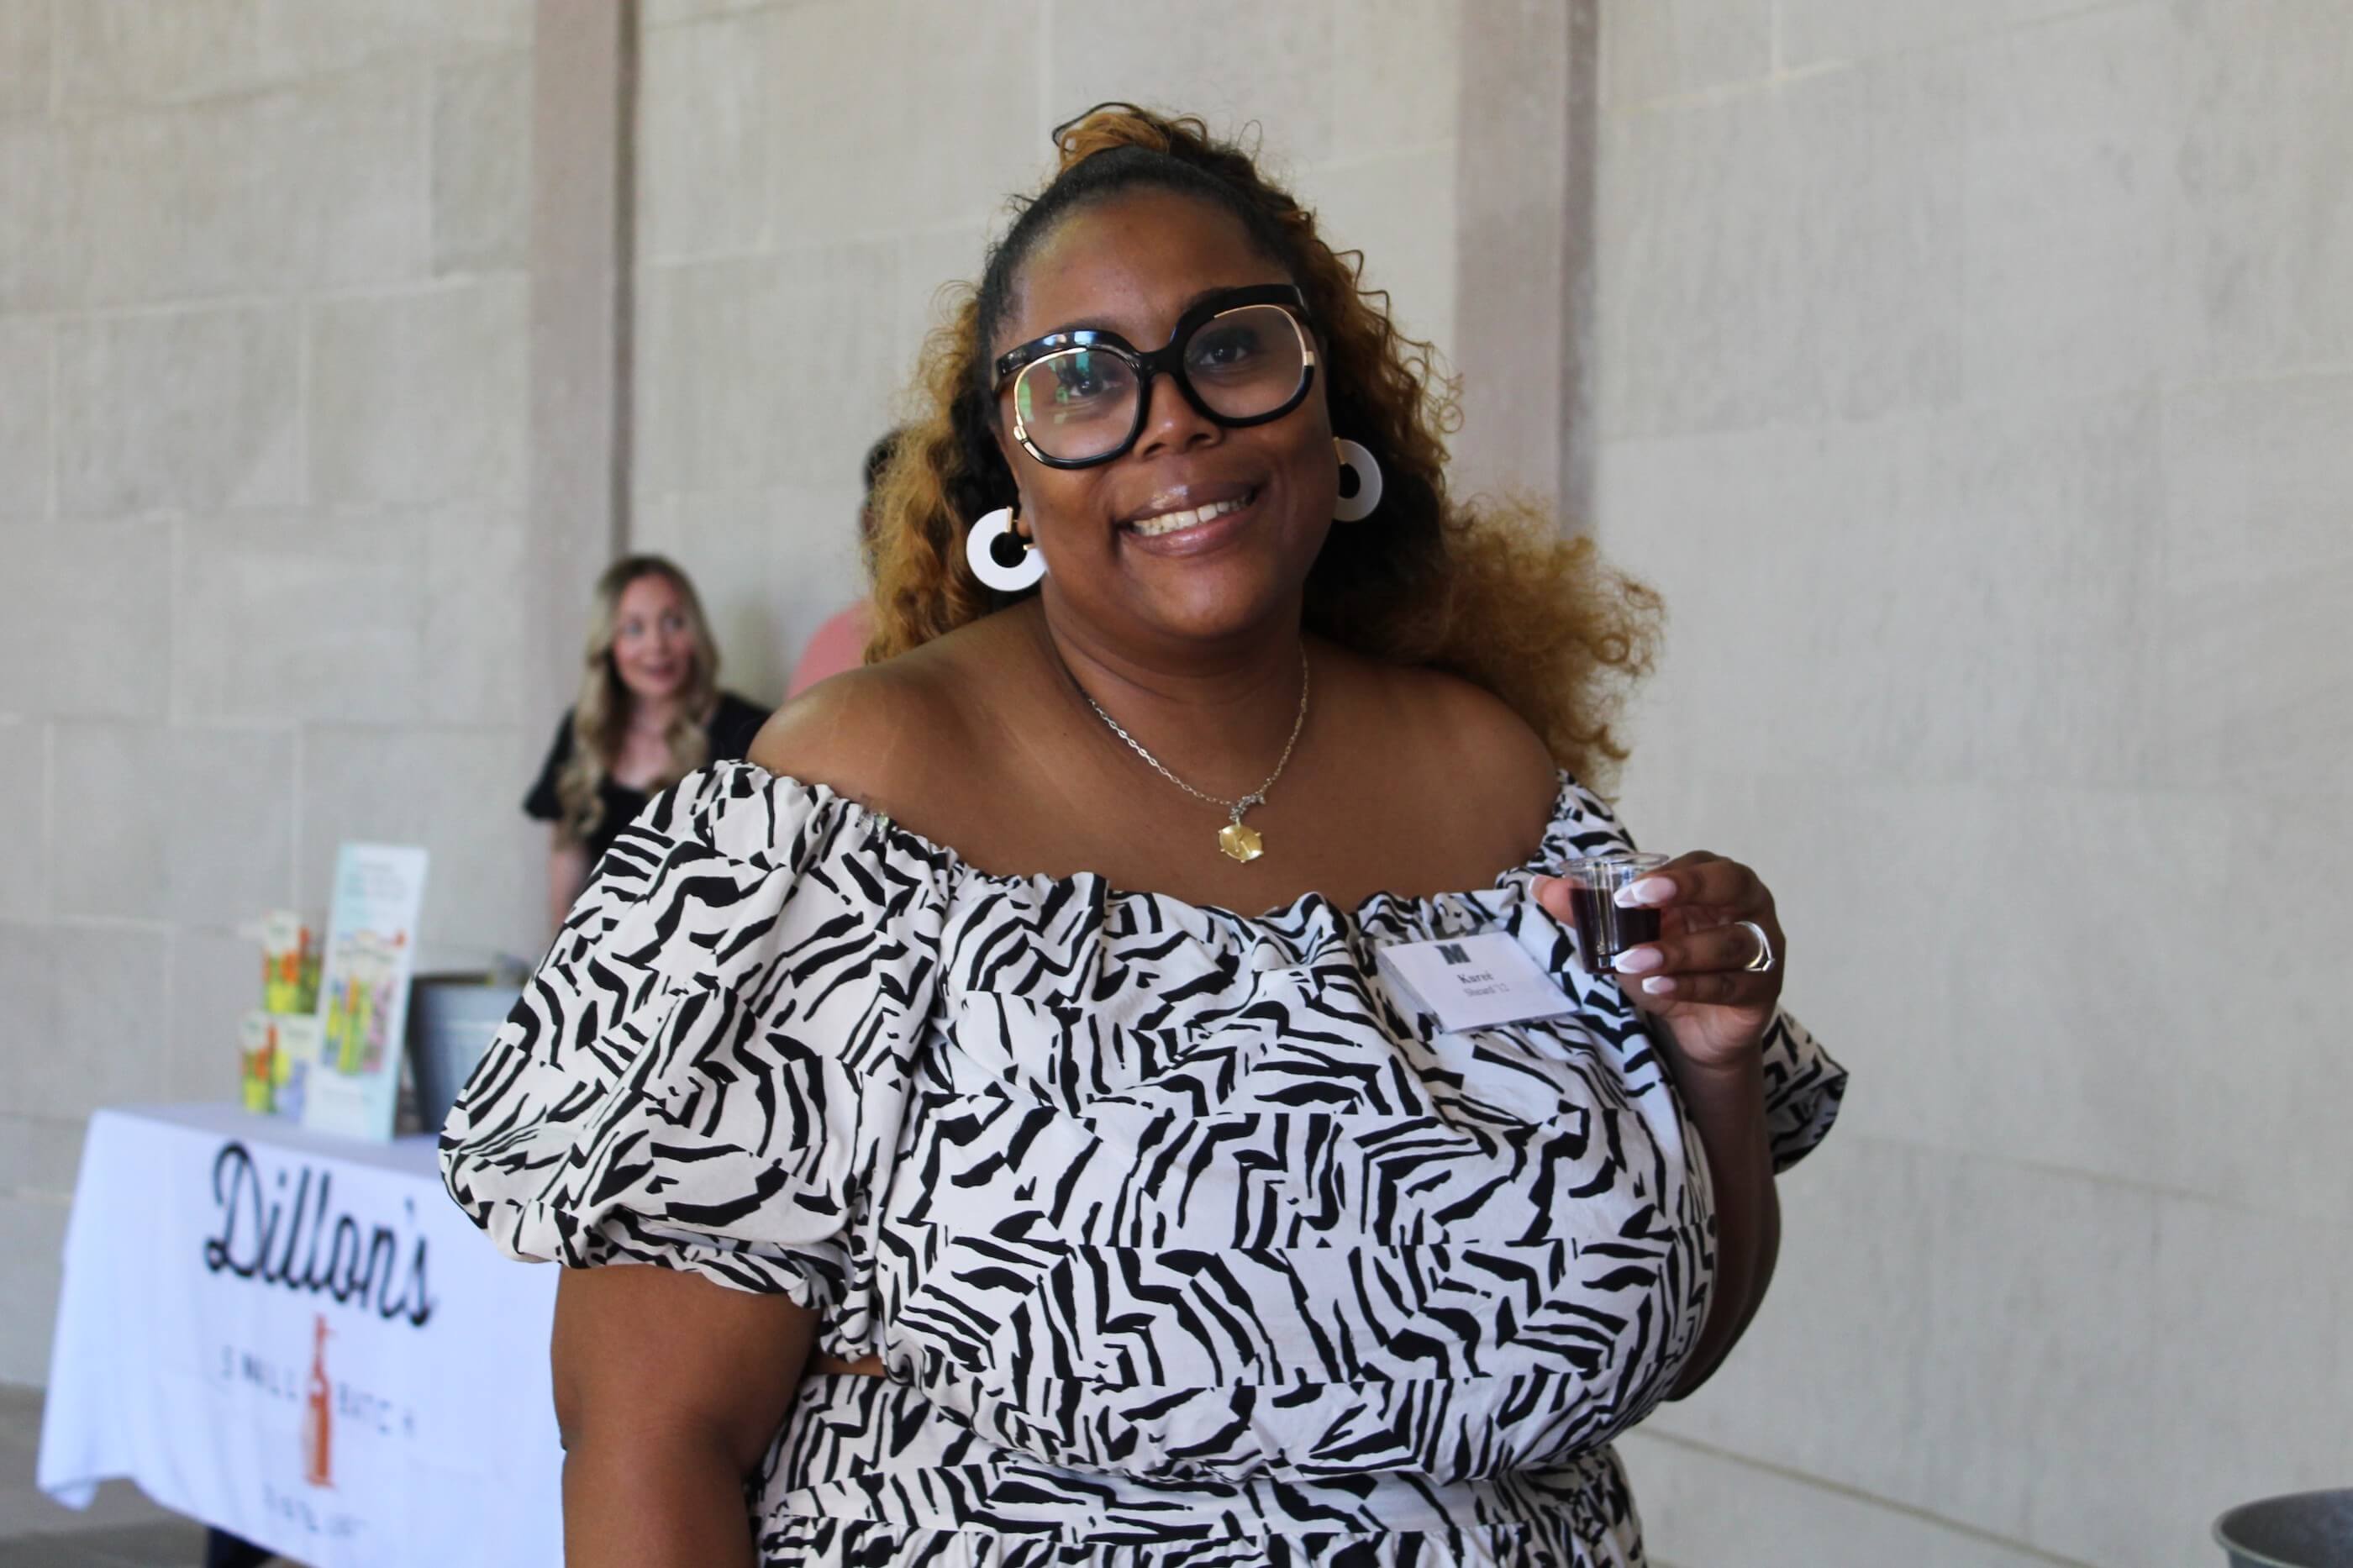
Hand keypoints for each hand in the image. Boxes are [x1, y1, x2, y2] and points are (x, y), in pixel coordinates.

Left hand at [1534, 851, 1784, 1073]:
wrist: (1699, 1027)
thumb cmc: (1669, 964)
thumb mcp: (1628, 937)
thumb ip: (1589, 911)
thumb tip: (1542, 887)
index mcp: (1719, 881)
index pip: (1700, 864)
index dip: (1665, 874)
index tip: (1624, 891)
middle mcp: (1750, 907)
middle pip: (1733, 885)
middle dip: (1687, 887)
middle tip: (1638, 898)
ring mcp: (1762, 949)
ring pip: (1728, 942)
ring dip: (1675, 951)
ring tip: (1630, 961)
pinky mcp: (1761, 990)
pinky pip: (1728, 985)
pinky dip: (1689, 986)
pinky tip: (1656, 988)